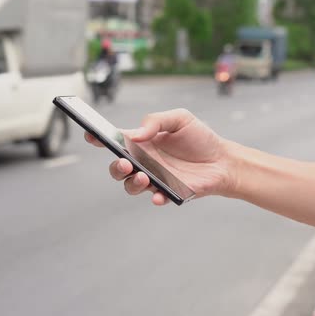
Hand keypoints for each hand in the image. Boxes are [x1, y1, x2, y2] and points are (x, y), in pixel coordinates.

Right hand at [84, 109, 233, 204]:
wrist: (223, 159)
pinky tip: (160, 195)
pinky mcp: (168, 191)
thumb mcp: (180, 118)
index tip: (91, 135)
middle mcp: (144, 161)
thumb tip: (135, 133)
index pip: (114, 140)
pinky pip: (156, 197)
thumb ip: (156, 121)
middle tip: (125, 162)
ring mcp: (155, 178)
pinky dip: (156, 197)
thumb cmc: (200, 138)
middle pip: (117, 168)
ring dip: (132, 183)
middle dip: (116, 167)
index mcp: (142, 142)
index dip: (99, 138)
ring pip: (131, 185)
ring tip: (143, 177)